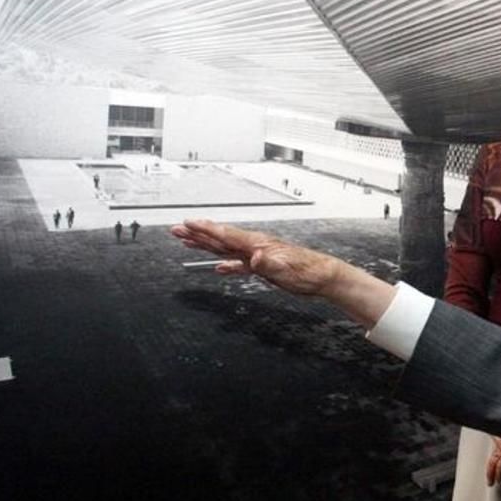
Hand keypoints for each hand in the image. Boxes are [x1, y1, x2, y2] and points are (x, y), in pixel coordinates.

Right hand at [171, 219, 395, 326]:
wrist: (324, 277)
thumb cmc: (308, 271)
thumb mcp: (287, 269)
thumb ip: (268, 263)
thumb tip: (254, 257)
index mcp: (257, 244)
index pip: (226, 234)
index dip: (205, 230)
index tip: (187, 223)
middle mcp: (255, 246)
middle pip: (220, 238)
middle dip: (198, 234)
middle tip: (177, 229)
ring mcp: (258, 256)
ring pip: (226, 249)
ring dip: (206, 245)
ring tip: (188, 241)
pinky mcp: (263, 267)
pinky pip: (239, 264)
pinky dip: (227, 266)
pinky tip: (219, 268)